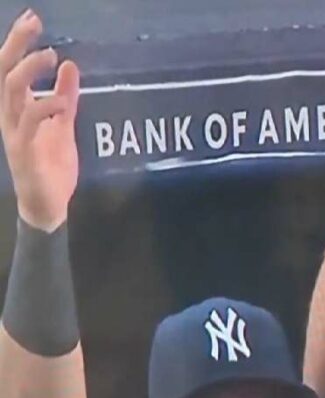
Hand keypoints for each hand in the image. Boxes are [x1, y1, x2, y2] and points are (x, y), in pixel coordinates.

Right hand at [0, 10, 79, 231]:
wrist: (48, 204)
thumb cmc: (51, 164)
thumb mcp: (63, 124)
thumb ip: (66, 95)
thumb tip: (70, 64)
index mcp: (16, 108)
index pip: (9, 67)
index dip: (17, 42)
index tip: (32, 18)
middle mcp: (9, 116)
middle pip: (4, 72)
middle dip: (16, 45)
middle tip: (34, 24)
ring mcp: (14, 133)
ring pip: (10, 92)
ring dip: (29, 71)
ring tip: (51, 56)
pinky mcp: (24, 151)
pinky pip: (28, 124)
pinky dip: (45, 108)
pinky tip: (62, 102)